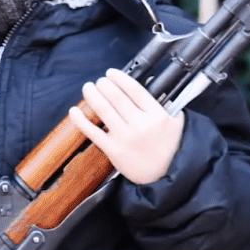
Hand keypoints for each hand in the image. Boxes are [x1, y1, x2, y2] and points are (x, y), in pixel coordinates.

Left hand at [68, 68, 184, 184]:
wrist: (166, 176)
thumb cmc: (169, 147)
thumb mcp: (175, 121)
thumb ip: (165, 102)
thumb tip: (147, 80)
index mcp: (157, 115)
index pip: (135, 89)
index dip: (120, 78)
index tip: (111, 73)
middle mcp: (141, 125)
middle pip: (117, 97)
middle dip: (104, 85)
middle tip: (99, 81)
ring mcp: (126, 138)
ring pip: (104, 110)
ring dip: (92, 95)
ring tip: (88, 88)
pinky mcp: (114, 150)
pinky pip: (93, 132)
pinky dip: (81, 120)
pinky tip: (74, 110)